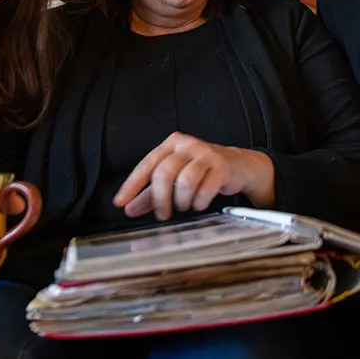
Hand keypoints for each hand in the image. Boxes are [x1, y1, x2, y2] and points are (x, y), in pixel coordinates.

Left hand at [113, 132, 273, 220]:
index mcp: (171, 144)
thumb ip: (150, 194)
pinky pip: (205, 188)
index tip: (121, 202)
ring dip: (182, 200)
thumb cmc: (203, 170)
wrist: (238, 166)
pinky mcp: (221, 165)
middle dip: (160, 199)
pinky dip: (199, 201)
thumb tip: (129, 207)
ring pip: (185, 180)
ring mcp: (205, 153)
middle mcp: (186, 144)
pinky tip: (199, 203)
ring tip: (184, 206)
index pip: (146, 165)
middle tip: (163, 214)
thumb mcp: (174, 179)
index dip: (132, 185)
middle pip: (164, 173)